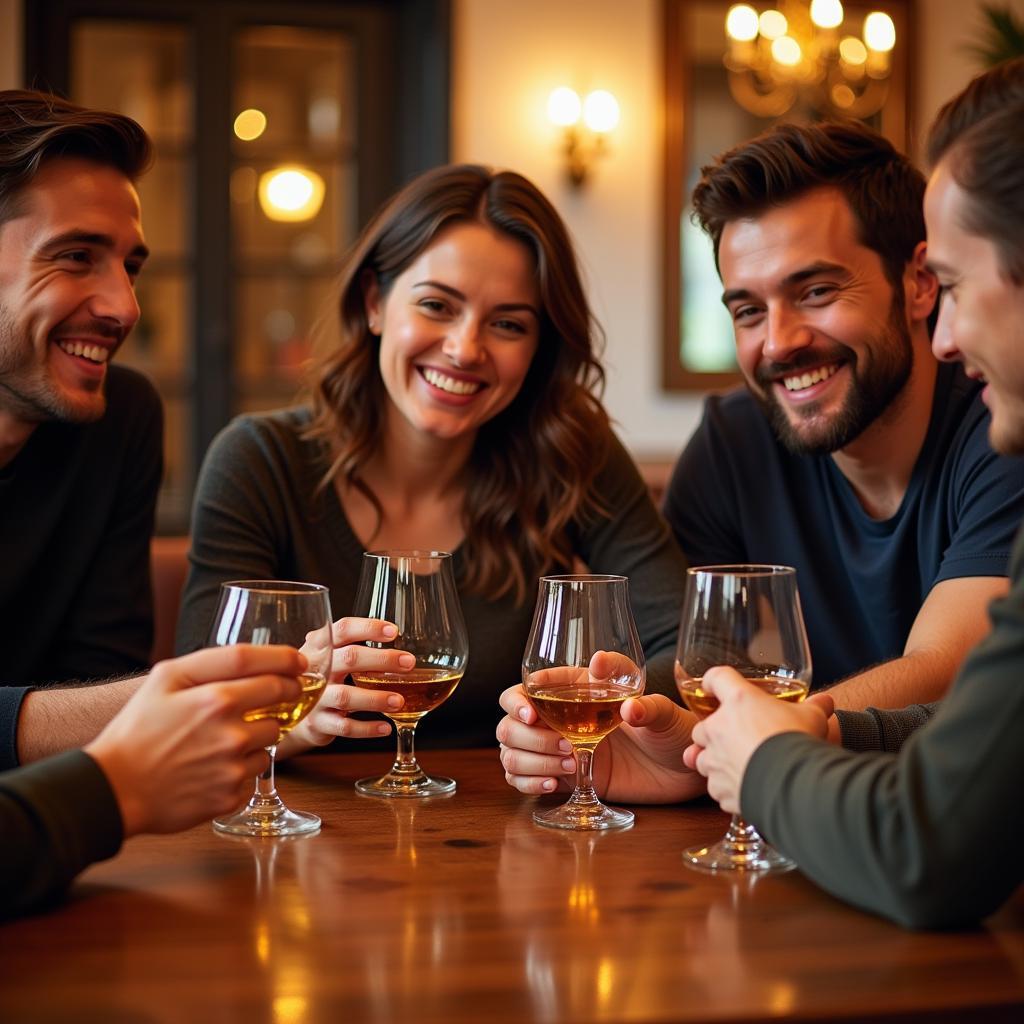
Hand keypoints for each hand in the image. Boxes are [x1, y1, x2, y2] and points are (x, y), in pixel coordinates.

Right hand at [84, 644, 305, 836]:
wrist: (114, 789)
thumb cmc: (137, 729)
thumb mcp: (165, 679)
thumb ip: (212, 662)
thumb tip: (258, 660)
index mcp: (213, 697)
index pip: (270, 669)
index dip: (288, 661)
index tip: (298, 662)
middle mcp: (229, 730)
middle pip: (282, 701)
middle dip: (284, 694)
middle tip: (274, 695)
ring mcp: (233, 764)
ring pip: (272, 738)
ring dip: (259, 734)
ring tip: (224, 737)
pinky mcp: (232, 794)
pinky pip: (256, 771)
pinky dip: (244, 765)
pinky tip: (216, 765)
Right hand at [279, 616, 412, 754]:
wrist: (290, 712)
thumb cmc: (321, 677)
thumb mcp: (330, 656)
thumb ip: (354, 647)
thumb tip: (397, 642)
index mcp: (320, 646)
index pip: (343, 630)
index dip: (368, 628)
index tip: (394, 631)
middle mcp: (315, 669)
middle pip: (349, 658)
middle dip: (382, 660)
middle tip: (409, 663)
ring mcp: (314, 698)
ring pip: (345, 696)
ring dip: (375, 698)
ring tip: (399, 701)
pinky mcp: (316, 723)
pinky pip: (344, 727)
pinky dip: (367, 728)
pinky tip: (386, 727)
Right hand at [497, 676, 706, 804]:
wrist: (682, 771)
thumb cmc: (673, 729)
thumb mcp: (662, 710)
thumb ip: (642, 700)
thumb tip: (619, 694)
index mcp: (574, 689)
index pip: (526, 688)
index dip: (518, 700)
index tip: (532, 714)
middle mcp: (559, 717)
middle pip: (510, 723)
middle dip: (527, 737)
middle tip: (563, 746)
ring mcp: (558, 748)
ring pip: (512, 752)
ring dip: (530, 761)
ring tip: (568, 764)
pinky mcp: (563, 776)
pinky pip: (522, 779)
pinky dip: (528, 783)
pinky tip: (555, 783)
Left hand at [682, 667, 831, 813]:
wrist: (794, 784)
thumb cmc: (798, 742)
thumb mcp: (812, 716)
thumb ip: (815, 706)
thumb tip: (826, 702)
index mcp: (738, 701)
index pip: (716, 678)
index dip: (713, 681)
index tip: (714, 686)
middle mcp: (718, 728)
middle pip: (701, 726)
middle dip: (713, 733)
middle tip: (733, 738)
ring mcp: (715, 759)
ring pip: (702, 759)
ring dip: (715, 762)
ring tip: (736, 766)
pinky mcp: (719, 787)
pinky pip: (716, 787)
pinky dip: (726, 788)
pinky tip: (744, 788)